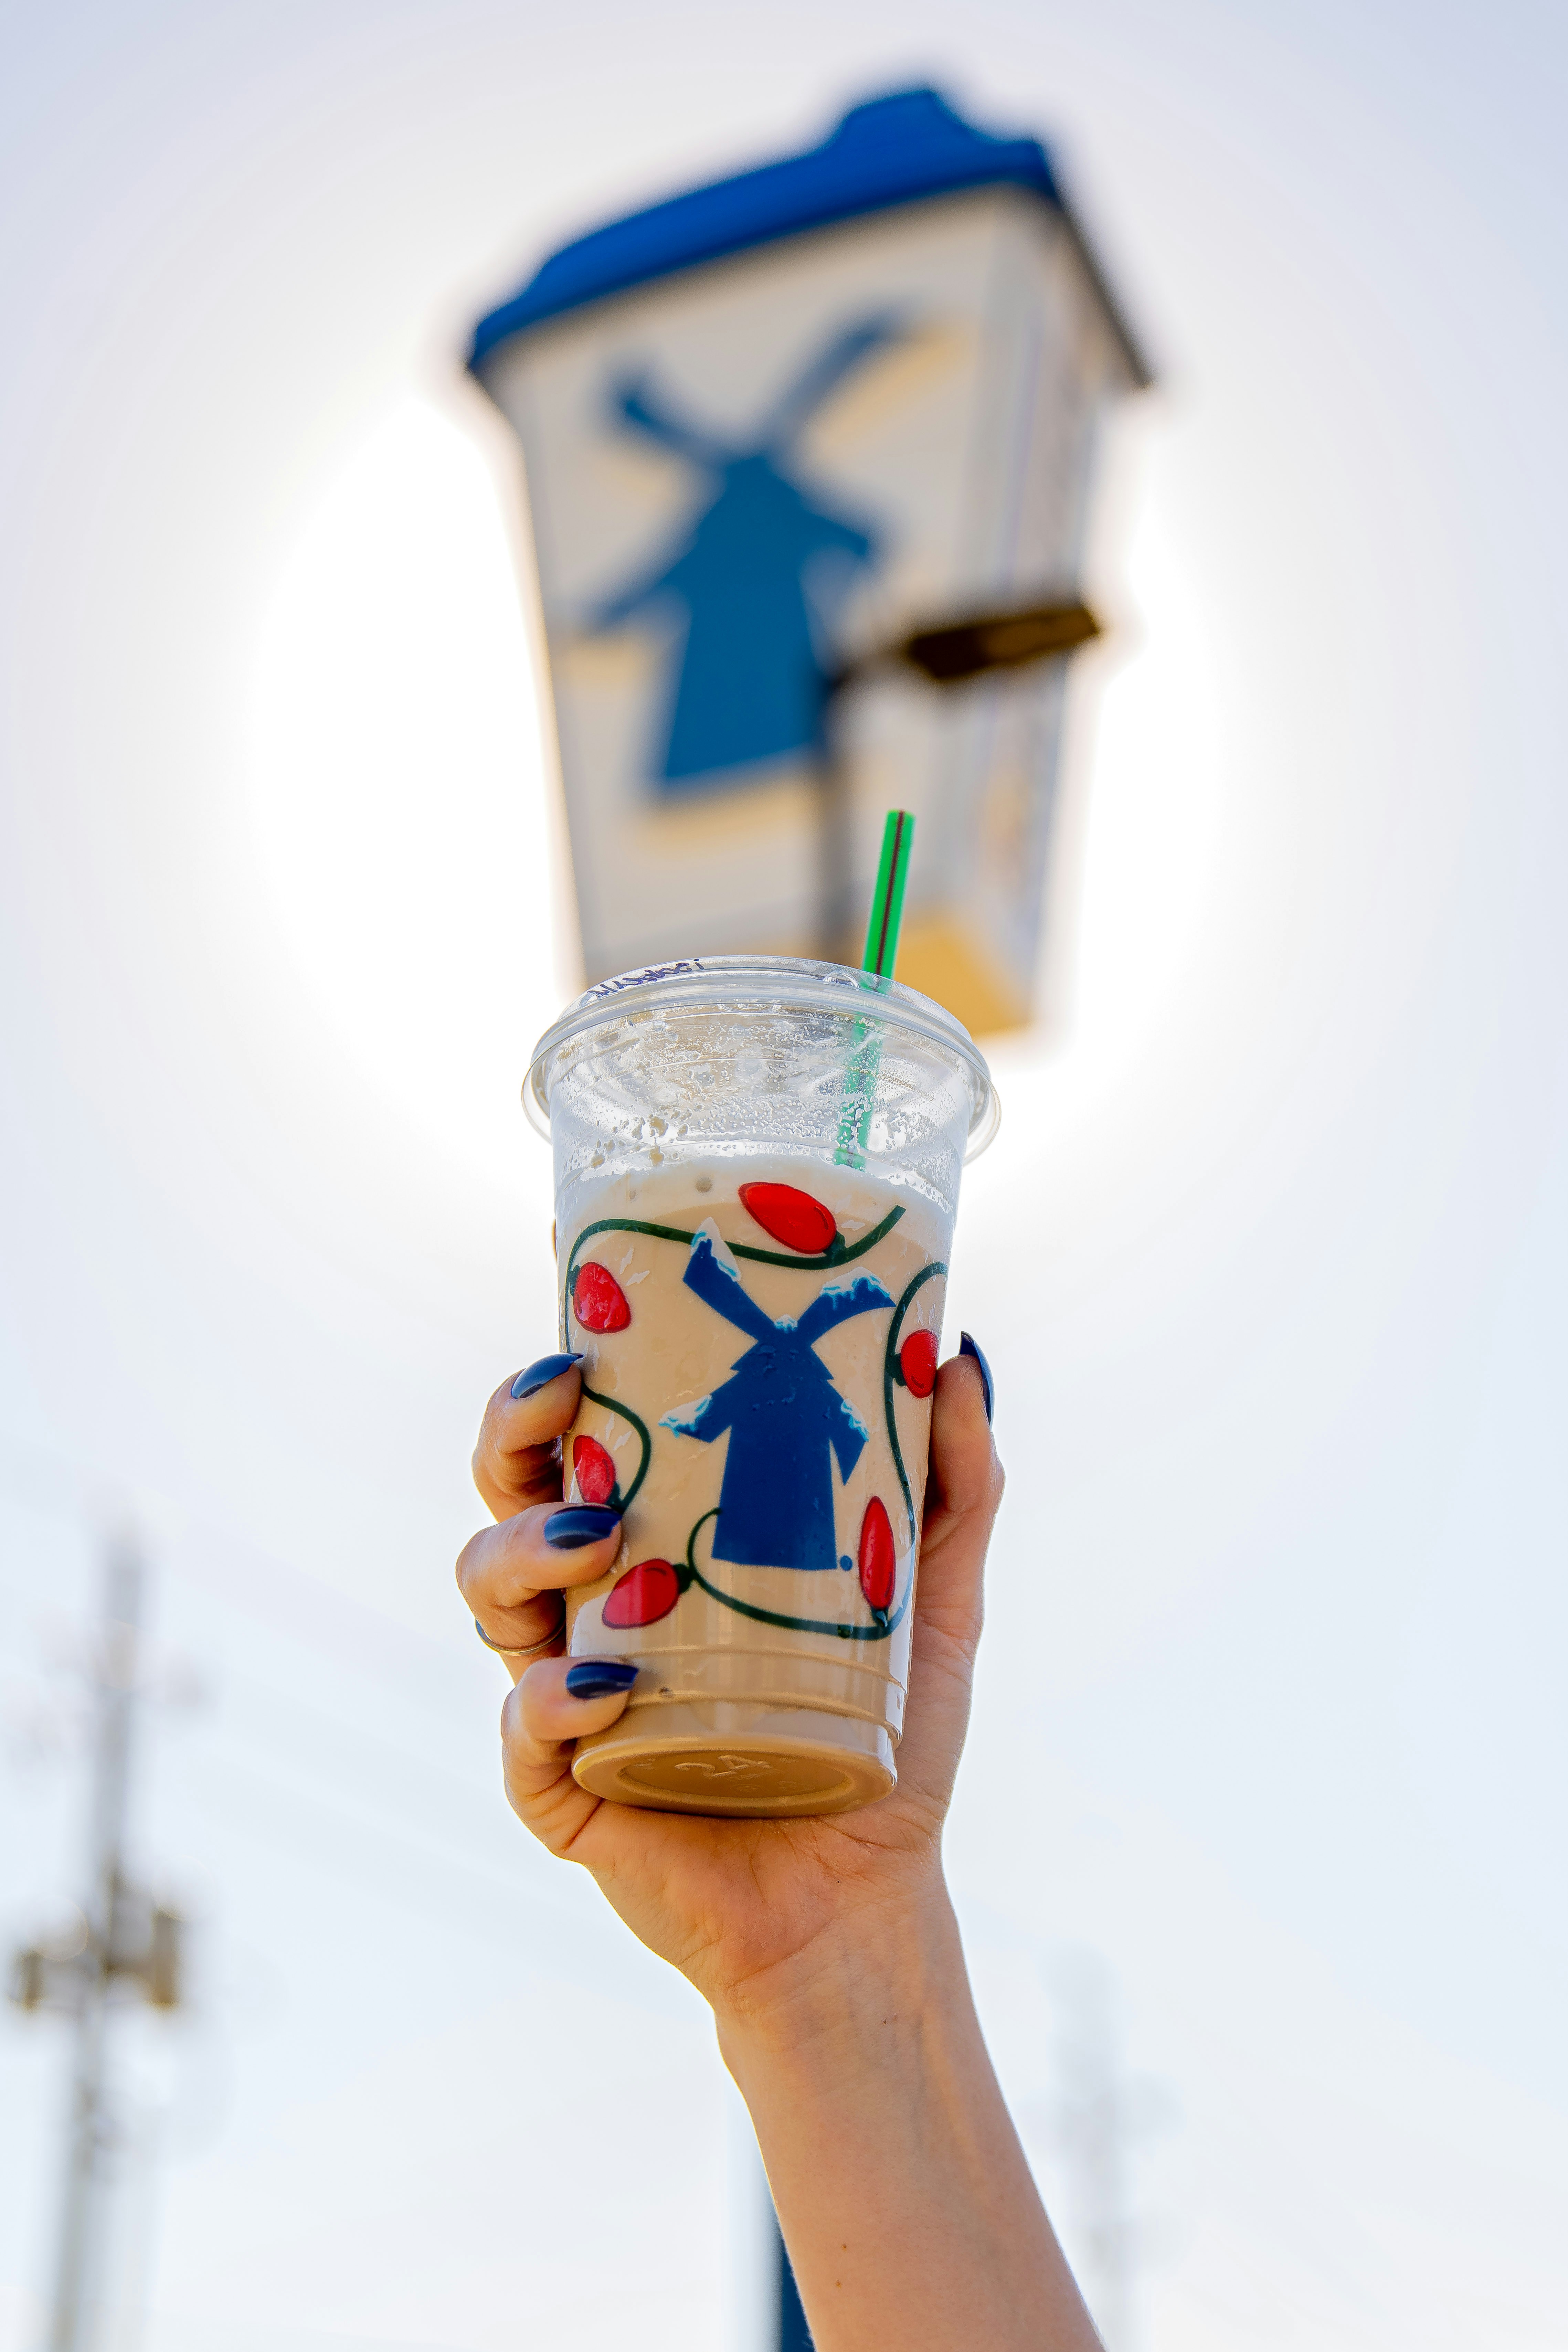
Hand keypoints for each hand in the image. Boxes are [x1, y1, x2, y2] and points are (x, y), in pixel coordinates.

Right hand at [457, 1345, 1001, 2031]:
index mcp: (653, 1544)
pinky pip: (520, 1730)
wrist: (863, 1896)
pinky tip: (601, 1688)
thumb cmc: (888, 1737)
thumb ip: (956, 1481)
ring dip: (525, 1550)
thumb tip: (960, 1351)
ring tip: (598, 1537)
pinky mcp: (561, 1786)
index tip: (574, 1316)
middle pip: (506, 1494)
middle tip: (563, 1400)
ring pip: (492, 1595)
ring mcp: (562, 1692)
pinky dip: (545, 1699)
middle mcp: (590, 1605)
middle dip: (512, 1436)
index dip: (549, 1377)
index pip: (576, 1439)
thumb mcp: (932, 1596)